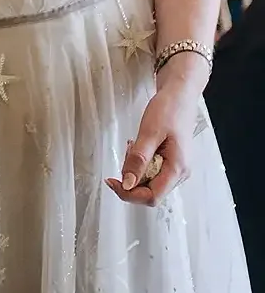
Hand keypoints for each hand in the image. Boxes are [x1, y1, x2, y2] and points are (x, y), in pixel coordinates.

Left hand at [106, 81, 199, 205]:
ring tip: (133, 146)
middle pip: (150, 191)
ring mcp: (176, 168)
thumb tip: (127, 183)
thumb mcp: (149, 133)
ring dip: (135, 169)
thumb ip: (138, 160)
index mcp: (178, 169)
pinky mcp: (171, 161)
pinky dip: (140, 162)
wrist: (180, 95)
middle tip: (126, 153)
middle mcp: (180, 173)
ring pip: (149, 181)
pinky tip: (139, 146)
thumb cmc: (169, 110)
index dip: (129, 194)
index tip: (112, 181)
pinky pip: (152, 170)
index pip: (152, 197)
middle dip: (131, 178)